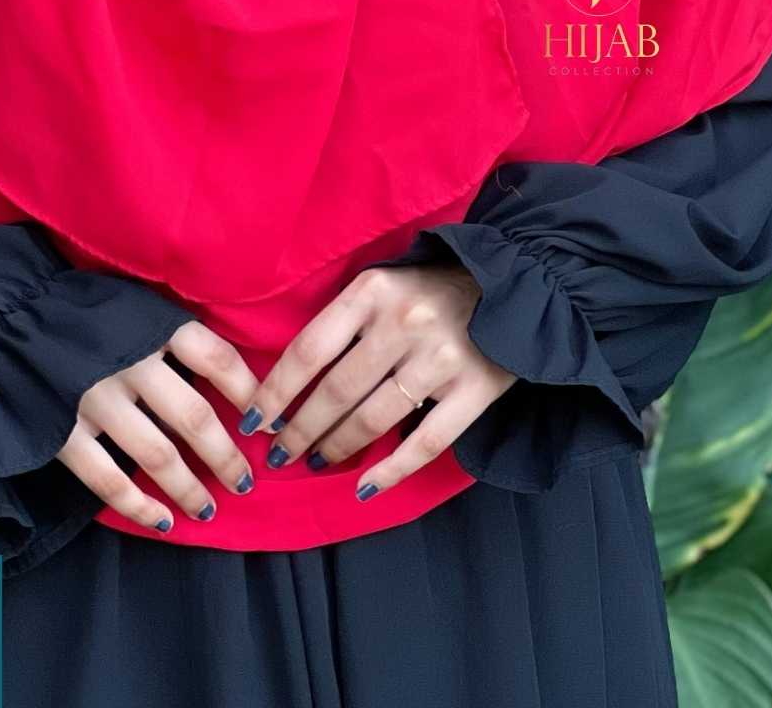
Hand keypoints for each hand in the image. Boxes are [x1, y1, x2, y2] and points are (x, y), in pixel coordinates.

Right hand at [56, 319, 259, 532]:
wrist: (7, 315)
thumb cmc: (83, 309)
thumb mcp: (135, 304)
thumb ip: (172, 334)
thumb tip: (226, 374)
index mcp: (153, 324)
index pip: (217, 359)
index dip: (249, 393)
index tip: (264, 422)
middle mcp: (129, 362)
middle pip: (194, 418)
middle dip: (226, 456)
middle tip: (244, 480)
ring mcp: (95, 399)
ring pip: (158, 455)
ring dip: (190, 488)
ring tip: (209, 508)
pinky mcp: (63, 432)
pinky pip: (108, 481)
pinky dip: (139, 506)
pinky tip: (162, 521)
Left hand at [241, 260, 517, 500]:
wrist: (517, 285)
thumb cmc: (432, 286)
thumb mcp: (382, 284)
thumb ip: (345, 319)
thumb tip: (292, 375)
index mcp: (372, 291)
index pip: (309, 350)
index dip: (276, 391)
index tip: (254, 419)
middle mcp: (403, 323)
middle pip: (336, 391)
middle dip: (300, 429)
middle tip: (280, 452)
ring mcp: (440, 359)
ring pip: (373, 419)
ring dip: (336, 447)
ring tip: (316, 461)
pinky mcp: (475, 390)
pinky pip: (425, 443)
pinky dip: (391, 471)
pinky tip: (365, 488)